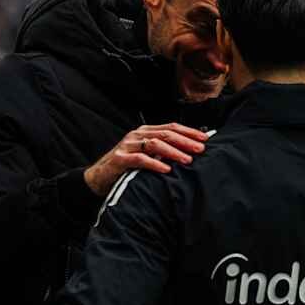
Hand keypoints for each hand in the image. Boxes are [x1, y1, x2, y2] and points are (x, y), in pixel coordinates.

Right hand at [84, 123, 209, 196]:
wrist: (98, 178)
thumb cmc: (126, 167)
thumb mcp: (146, 156)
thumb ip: (162, 152)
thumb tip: (189, 153)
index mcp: (145, 132)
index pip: (171, 127)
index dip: (189, 131)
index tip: (206, 138)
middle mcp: (137, 135)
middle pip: (166, 133)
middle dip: (186, 141)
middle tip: (201, 149)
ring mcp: (127, 145)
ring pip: (155, 143)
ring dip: (174, 151)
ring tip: (188, 160)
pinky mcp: (119, 159)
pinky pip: (140, 159)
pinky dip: (155, 163)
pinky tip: (167, 169)